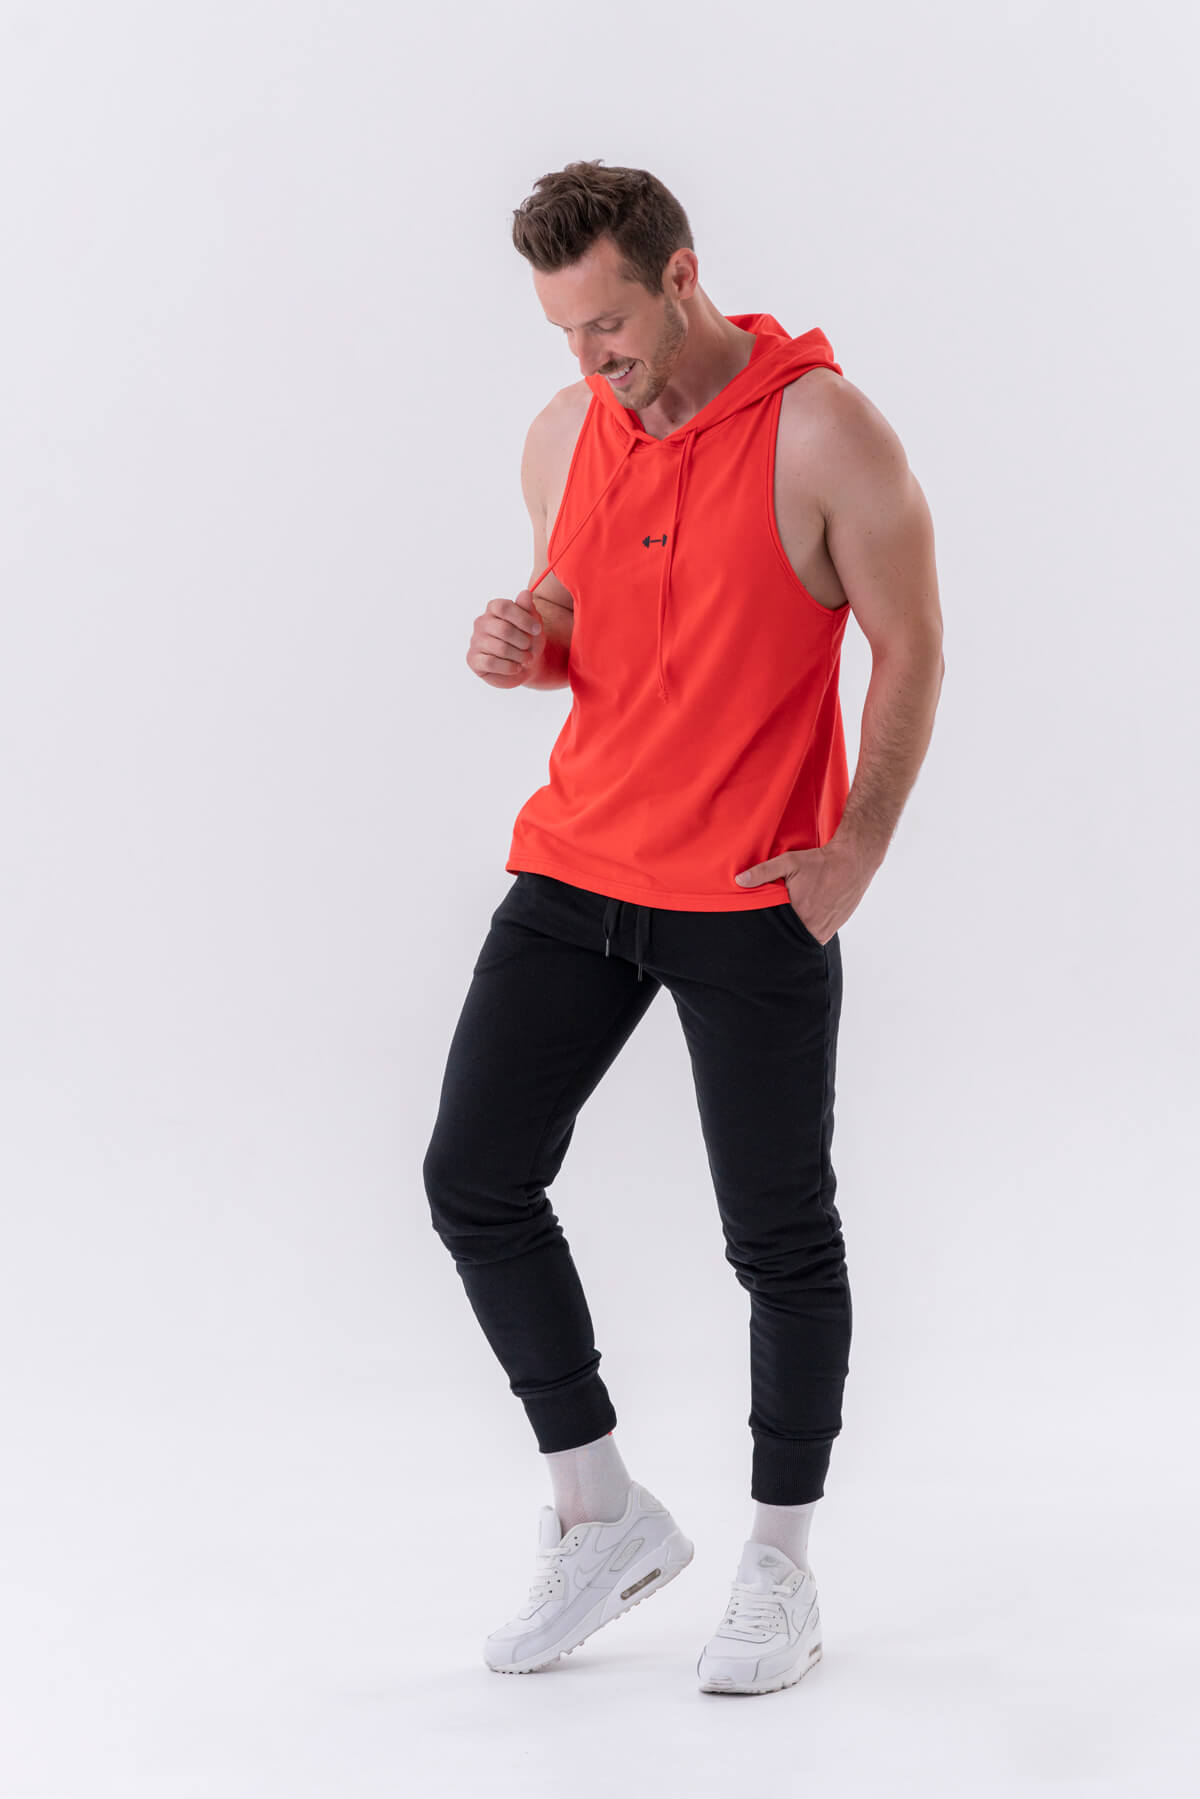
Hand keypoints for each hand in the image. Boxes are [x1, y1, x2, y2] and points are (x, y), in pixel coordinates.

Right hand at [467, 590, 543, 688]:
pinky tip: (516, 667)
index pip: (504, 607)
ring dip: (519, 656)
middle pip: (504, 630)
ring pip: (500, 648)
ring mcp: (475, 641)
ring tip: (526, 659)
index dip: (523, 619)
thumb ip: (528, 608)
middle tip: (529, 648)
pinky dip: (509, 667)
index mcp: (493, 608)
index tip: (537, 630)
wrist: (525, 665)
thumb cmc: (528, 640)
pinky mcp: (473, 659)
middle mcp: (481, 622)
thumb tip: (525, 593)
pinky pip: (491, 663)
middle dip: (523, 642)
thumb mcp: (532, 623)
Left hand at [734, 843, 874, 944]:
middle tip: (768, 934)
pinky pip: (815, 938)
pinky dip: (807, 934)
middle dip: (779, 936)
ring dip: (794, 936)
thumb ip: (762, 872)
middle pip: (789, 940)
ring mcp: (825, 930)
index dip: (766, 933)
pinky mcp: (833, 928)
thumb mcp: (789, 862)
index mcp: (798, 915)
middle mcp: (812, 927)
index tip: (757, 933)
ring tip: (784, 929)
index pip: (775, 933)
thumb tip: (739, 880)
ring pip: (802, 941)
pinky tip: (801, 924)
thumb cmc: (820, 862)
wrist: (853, 862)